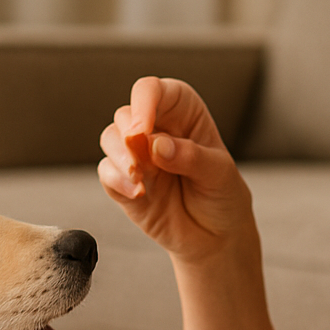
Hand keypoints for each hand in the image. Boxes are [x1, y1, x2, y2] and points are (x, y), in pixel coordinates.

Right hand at [97, 76, 254, 262]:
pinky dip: (116, 181)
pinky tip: (138, 194)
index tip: (142, 129)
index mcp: (183, 114)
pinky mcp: (124, 183)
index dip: (144, 102)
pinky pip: (107, 173)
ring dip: (120, 157)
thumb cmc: (222, 196)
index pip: (155, 91)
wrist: (216, 238)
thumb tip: (157, 145)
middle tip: (140, 160)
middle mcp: (156, 130)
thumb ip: (191, 157)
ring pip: (110, 139)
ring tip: (139, 179)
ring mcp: (138, 157)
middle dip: (128, 135)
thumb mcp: (219, 174)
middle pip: (125, 114)